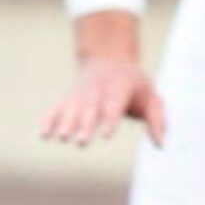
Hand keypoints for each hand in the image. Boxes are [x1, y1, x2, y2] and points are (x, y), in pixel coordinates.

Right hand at [41, 53, 166, 148]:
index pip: (114, 105)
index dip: (109, 119)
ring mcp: (81, 94)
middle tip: (81, 142)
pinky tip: (43, 135)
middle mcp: (97, 91)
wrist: (109, 58)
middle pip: (90, 109)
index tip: (106, 135)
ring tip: (61, 138)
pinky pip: (57, 109)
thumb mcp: (151, 96)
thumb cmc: (134, 84)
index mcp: (119, 88)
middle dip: (85, 125)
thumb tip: (160, 145)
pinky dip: (49, 120)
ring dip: (65, 123)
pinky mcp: (69, 99)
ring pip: (72, 109)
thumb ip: (156, 120)